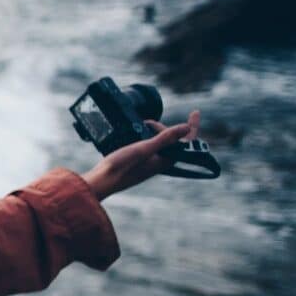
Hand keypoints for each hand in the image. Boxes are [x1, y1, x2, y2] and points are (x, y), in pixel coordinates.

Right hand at [81, 109, 201, 199]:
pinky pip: (149, 147)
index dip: (192, 127)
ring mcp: (148, 163)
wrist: (100, 182)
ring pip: (159, 143)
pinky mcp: (138, 163)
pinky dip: (145, 137)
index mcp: (165, 160)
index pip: (186, 142)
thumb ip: (165, 138)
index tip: (195, 112)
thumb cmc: (121, 167)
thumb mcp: (144, 148)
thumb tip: (187, 127)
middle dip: (164, 128)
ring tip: (142, 126)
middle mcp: (159, 163)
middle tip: (148, 122)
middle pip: (171, 141)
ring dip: (154, 132)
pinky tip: (134, 135)